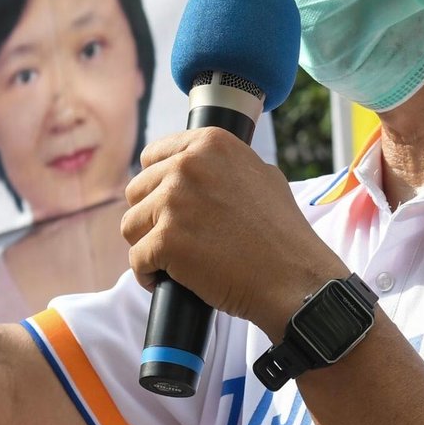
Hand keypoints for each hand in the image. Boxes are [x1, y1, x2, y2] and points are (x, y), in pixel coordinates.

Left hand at [121, 128, 345, 337]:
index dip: (156, 184)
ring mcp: (174, 202)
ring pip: (130, 225)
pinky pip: (137, 259)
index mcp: (210, 144)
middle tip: (173, 239)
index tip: (166, 205)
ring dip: (146, 245)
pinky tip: (165, 281)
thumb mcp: (263, 176)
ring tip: (170, 261)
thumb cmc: (283, 234)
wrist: (293, 278)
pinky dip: (148, 274)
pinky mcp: (166, 240)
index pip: (152, 157)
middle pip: (137, 191)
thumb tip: (198, 164)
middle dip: (150, 217)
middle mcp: (187, 165)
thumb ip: (225, 165)